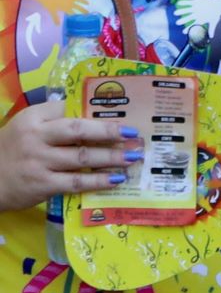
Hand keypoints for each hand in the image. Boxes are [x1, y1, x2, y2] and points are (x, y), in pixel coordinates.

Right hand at [0, 101, 140, 211]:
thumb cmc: (14, 150)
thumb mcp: (29, 128)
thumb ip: (55, 122)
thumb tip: (98, 117)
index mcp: (33, 117)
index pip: (69, 108)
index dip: (97, 111)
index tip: (123, 113)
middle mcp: (35, 136)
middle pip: (78, 130)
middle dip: (109, 131)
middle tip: (134, 133)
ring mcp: (38, 161)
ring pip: (82, 156)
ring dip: (111, 157)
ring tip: (133, 156)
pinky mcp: (41, 184)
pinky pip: (76, 182)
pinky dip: (99, 180)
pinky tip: (117, 179)